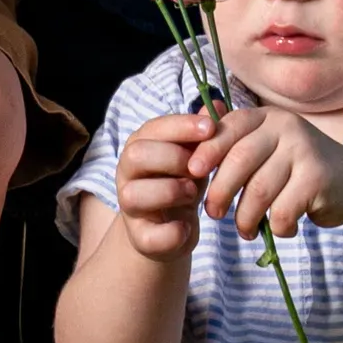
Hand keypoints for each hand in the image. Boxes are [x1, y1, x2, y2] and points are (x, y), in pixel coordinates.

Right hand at [109, 110, 213, 259]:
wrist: (172, 229)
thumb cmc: (182, 182)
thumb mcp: (195, 155)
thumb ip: (202, 132)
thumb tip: (215, 104)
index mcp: (140, 146)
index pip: (153, 128)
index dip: (181, 126)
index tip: (210, 128)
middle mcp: (127, 174)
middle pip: (136, 155)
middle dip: (173, 158)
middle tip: (199, 168)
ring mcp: (130, 208)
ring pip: (133, 195)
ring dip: (170, 191)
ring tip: (193, 194)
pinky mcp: (140, 238)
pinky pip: (149, 236)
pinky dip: (173, 232)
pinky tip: (188, 226)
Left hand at [189, 103, 342, 241]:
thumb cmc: (300, 172)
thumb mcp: (270, 152)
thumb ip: (237, 148)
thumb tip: (190, 153)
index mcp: (268, 117)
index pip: (229, 128)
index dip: (206, 150)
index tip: (192, 172)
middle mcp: (287, 126)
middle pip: (239, 159)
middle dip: (220, 191)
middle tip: (214, 214)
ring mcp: (305, 150)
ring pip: (259, 191)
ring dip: (246, 219)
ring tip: (246, 231)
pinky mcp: (318, 177)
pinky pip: (282, 211)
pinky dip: (277, 228)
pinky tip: (283, 228)